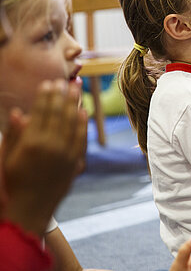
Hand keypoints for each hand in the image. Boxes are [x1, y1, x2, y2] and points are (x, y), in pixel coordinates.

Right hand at [0, 80, 86, 235]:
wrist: (30, 208)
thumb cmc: (14, 182)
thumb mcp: (8, 157)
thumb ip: (14, 134)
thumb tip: (18, 111)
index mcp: (31, 143)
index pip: (41, 112)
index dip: (46, 96)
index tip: (48, 83)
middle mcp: (51, 146)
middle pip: (59, 114)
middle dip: (61, 95)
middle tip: (64, 80)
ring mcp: (66, 154)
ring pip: (72, 122)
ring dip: (75, 103)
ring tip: (76, 88)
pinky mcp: (75, 162)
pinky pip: (81, 138)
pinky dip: (83, 123)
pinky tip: (83, 111)